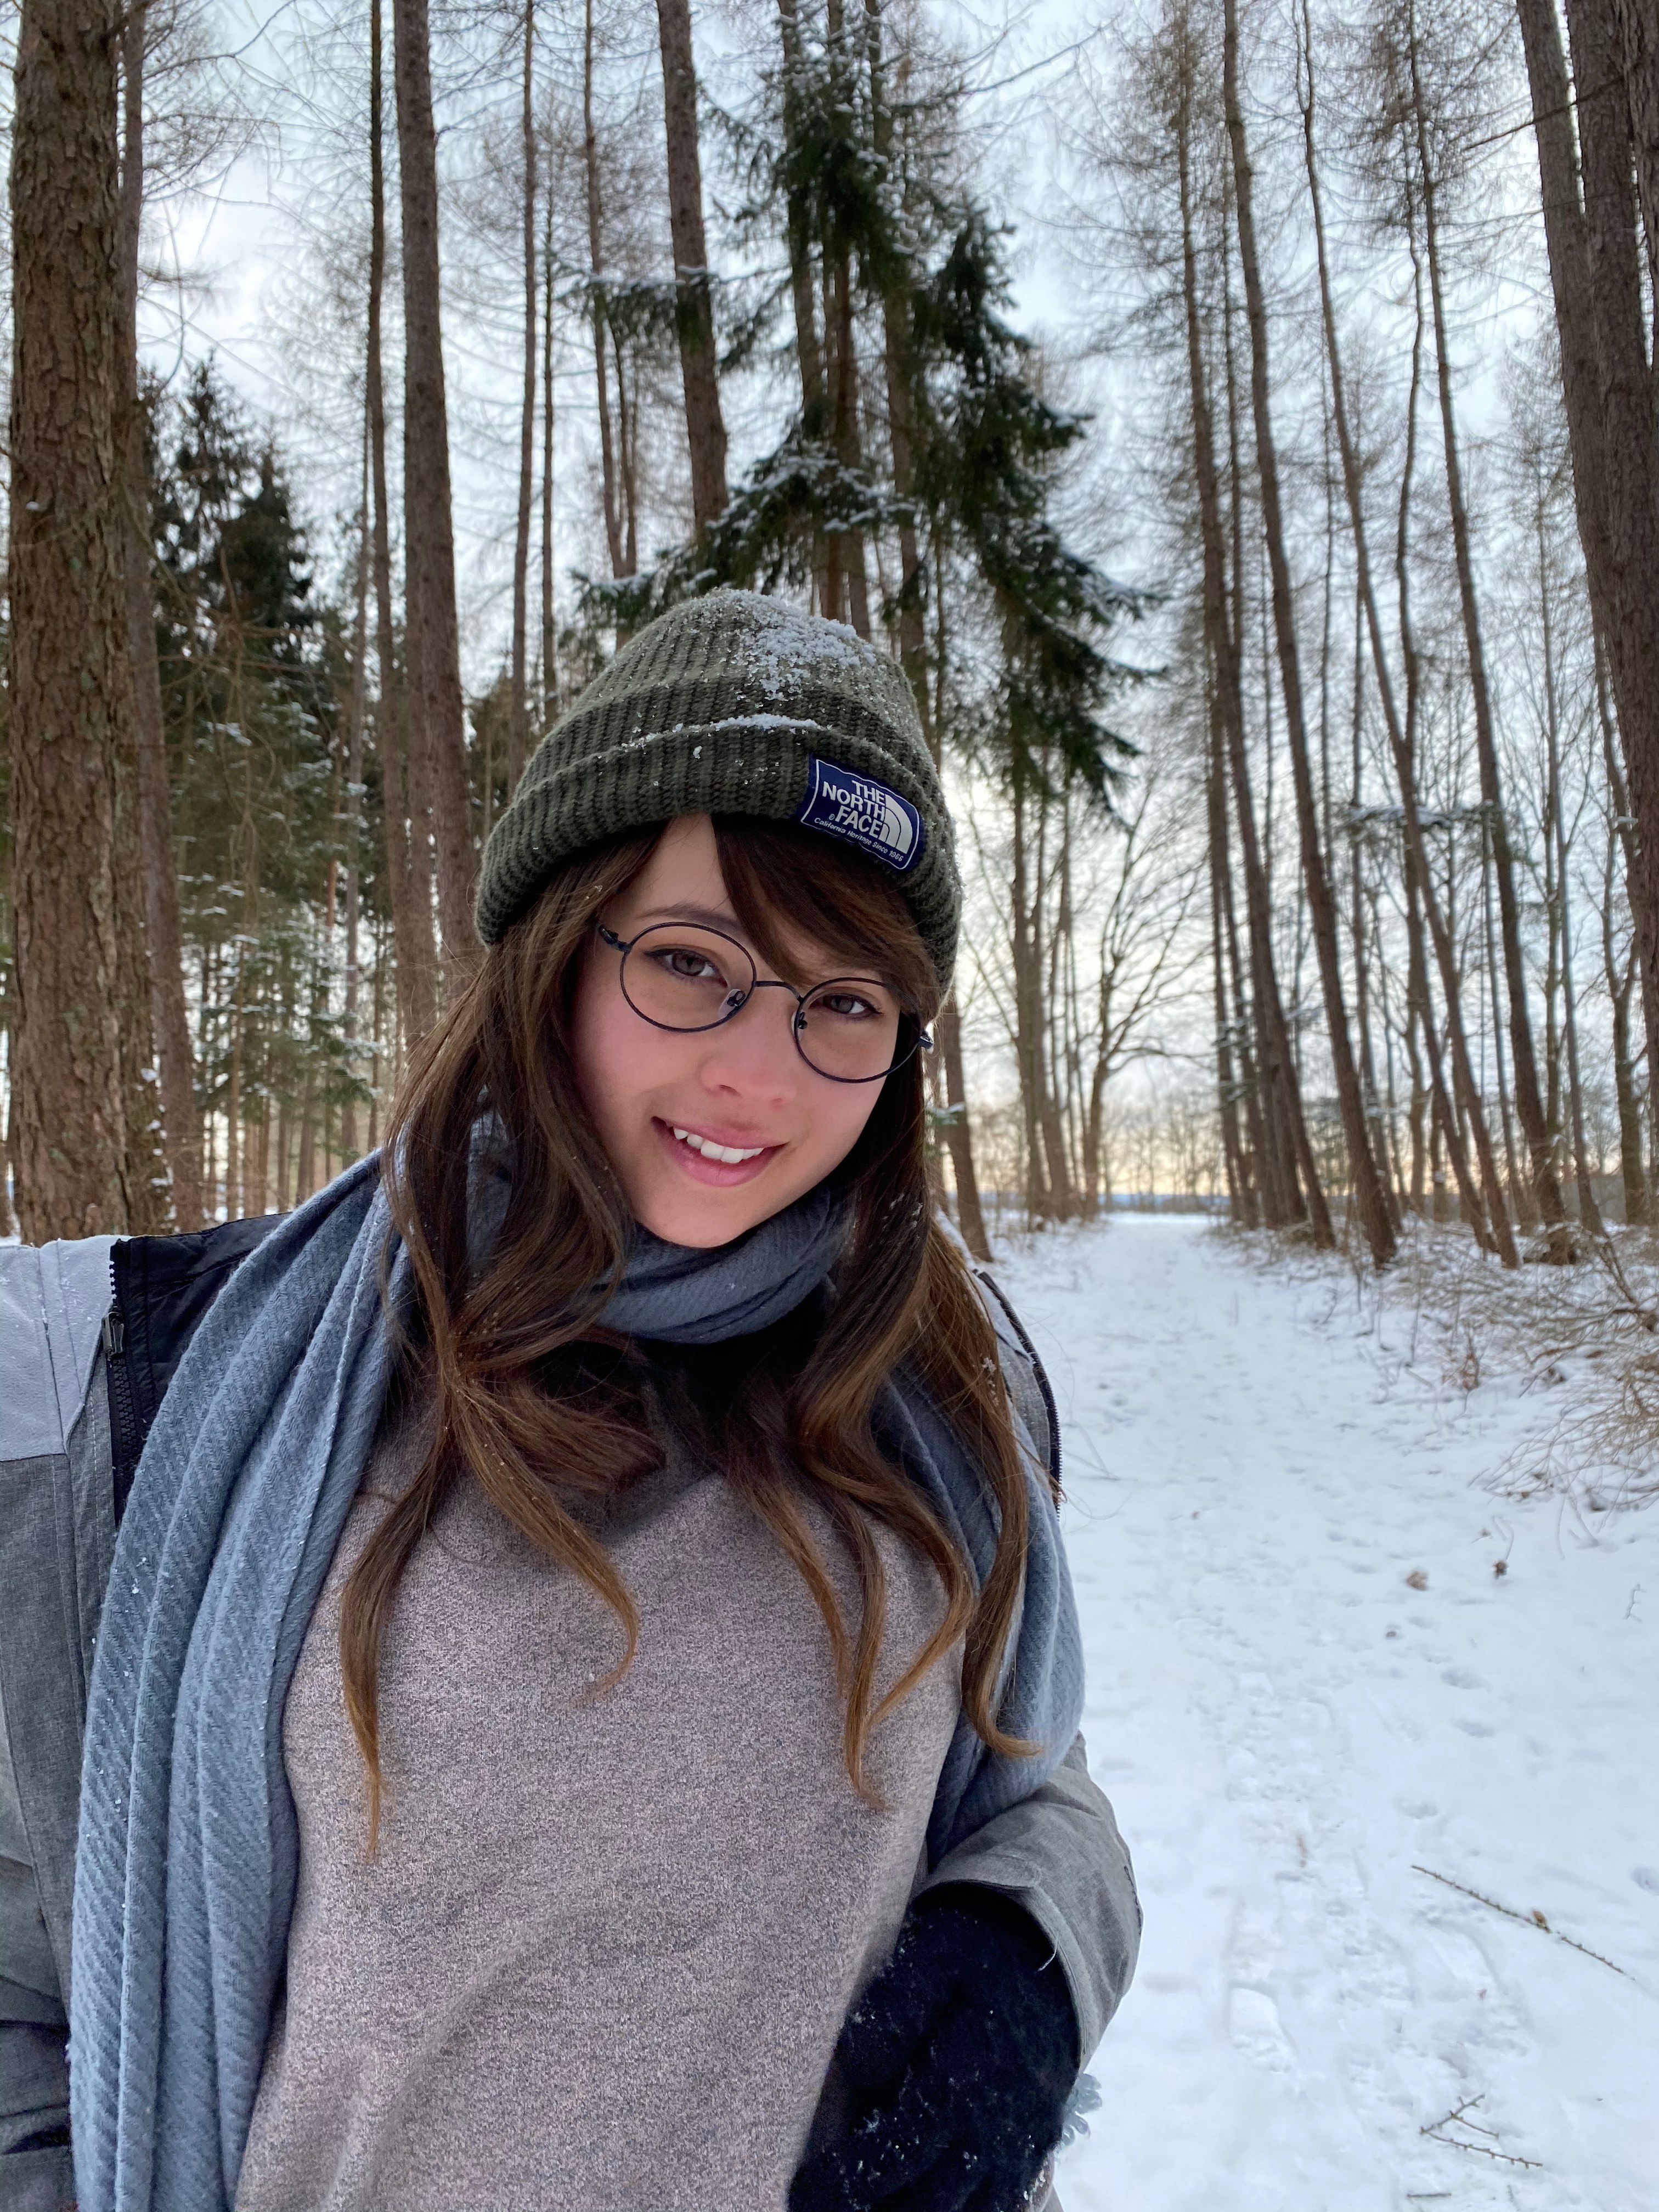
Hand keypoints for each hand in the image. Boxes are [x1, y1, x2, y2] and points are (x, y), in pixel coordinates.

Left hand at [789, 1887, 1078, 2211]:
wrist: (1053, 1953)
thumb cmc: (980, 1951)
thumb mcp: (935, 1953)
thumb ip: (896, 2005)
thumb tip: (857, 2065)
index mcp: (968, 2078)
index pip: (898, 2149)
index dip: (847, 2180)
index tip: (801, 2192)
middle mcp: (998, 2125)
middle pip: (928, 2199)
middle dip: (870, 2211)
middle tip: (817, 2210)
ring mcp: (1020, 2144)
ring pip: (963, 2210)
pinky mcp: (1034, 2148)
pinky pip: (999, 2204)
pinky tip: (921, 2203)